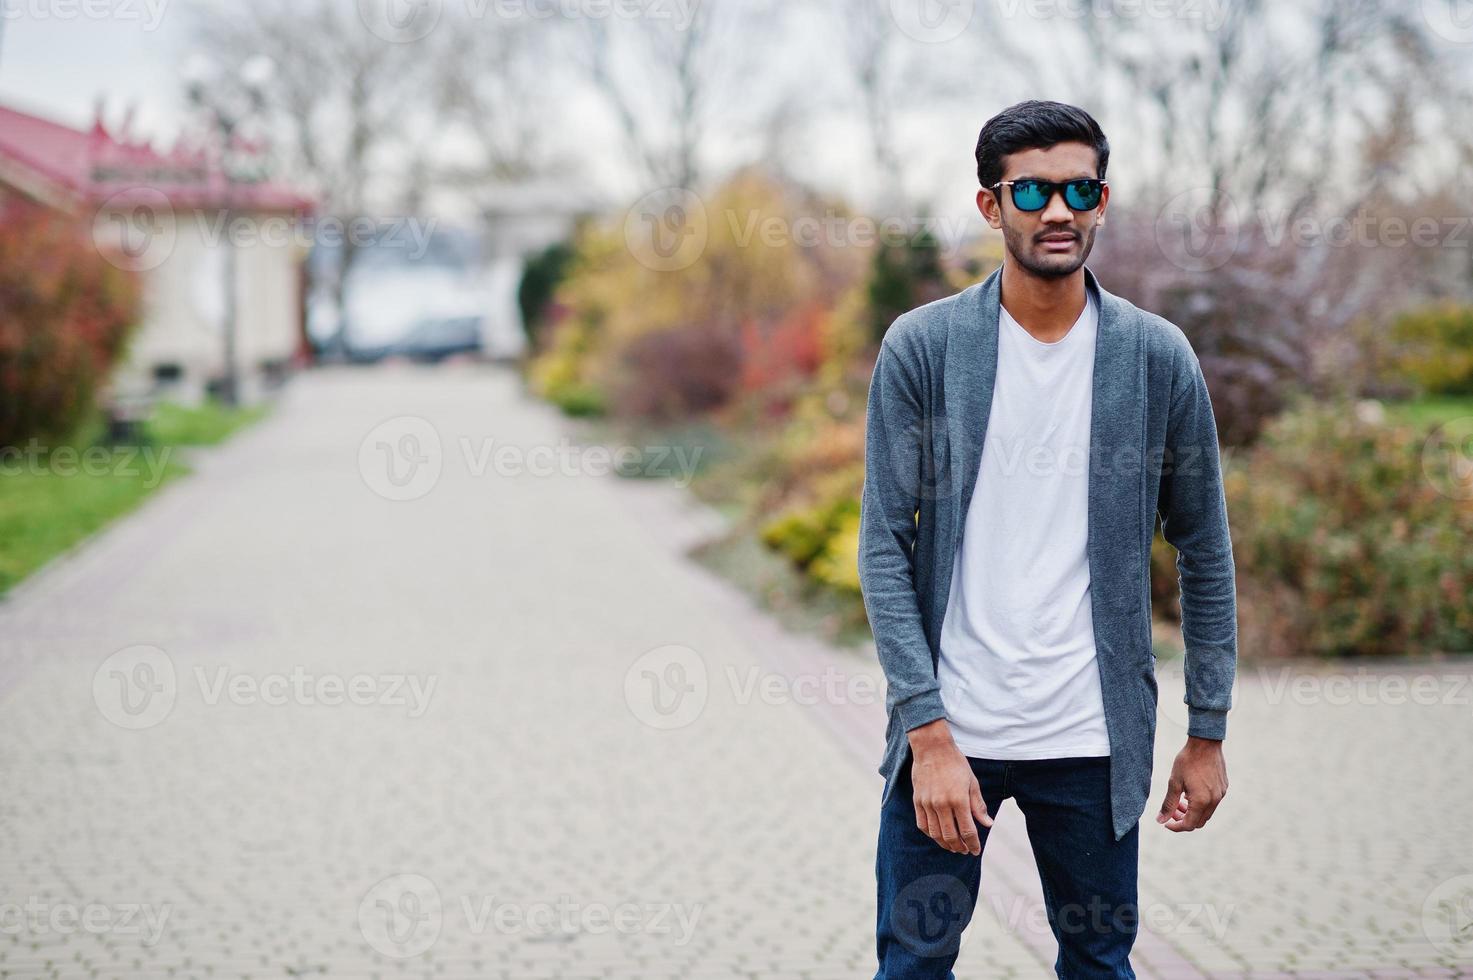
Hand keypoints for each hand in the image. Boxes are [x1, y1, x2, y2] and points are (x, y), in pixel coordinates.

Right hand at [907, 719, 992, 854]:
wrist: (932, 748)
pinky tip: (937, 835)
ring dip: (945, 844)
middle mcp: (942, 804)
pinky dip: (931, 834)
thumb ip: (979, 806)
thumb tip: (988, 824)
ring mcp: (928, 803)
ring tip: (952, 846)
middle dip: (960, 847)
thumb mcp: (972, 783)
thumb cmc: (956, 764)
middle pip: (951, 836)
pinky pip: (922, 825)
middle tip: (965, 850)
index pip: (968, 831)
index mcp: (959, 800)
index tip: (976, 850)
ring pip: (936, 833)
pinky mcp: (917, 801)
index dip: (973, 844)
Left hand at [1156, 736, 1227, 831]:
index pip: (1189, 825)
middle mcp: (1214, 801)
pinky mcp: (1223, 788)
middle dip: (1184, 819)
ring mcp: (1221, 794)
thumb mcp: (1174, 782)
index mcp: (1201, 801)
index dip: (1176, 826)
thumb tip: (1160, 820)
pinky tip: (1190, 792)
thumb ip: (1168, 803)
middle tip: (1172, 810)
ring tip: (1180, 801)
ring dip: (1192, 812)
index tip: (1165, 822)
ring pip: (1206, 813)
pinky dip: (1200, 804)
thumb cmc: (1187, 761)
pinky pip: (1212, 803)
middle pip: (1199, 821)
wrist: (1205, 743)